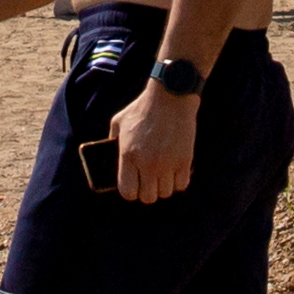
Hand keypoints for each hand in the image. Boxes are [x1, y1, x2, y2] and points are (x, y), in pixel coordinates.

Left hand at [109, 72, 199, 204]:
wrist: (170, 97)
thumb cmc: (142, 108)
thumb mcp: (119, 122)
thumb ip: (112, 141)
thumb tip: (109, 157)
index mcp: (128, 156)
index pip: (127, 191)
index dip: (131, 192)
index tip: (134, 186)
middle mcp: (147, 164)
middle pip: (148, 197)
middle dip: (147, 191)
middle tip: (149, 181)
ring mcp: (167, 164)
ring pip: (165, 193)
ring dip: (163, 186)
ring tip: (162, 175)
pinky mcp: (184, 160)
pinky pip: (181, 185)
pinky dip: (178, 181)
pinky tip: (175, 171)